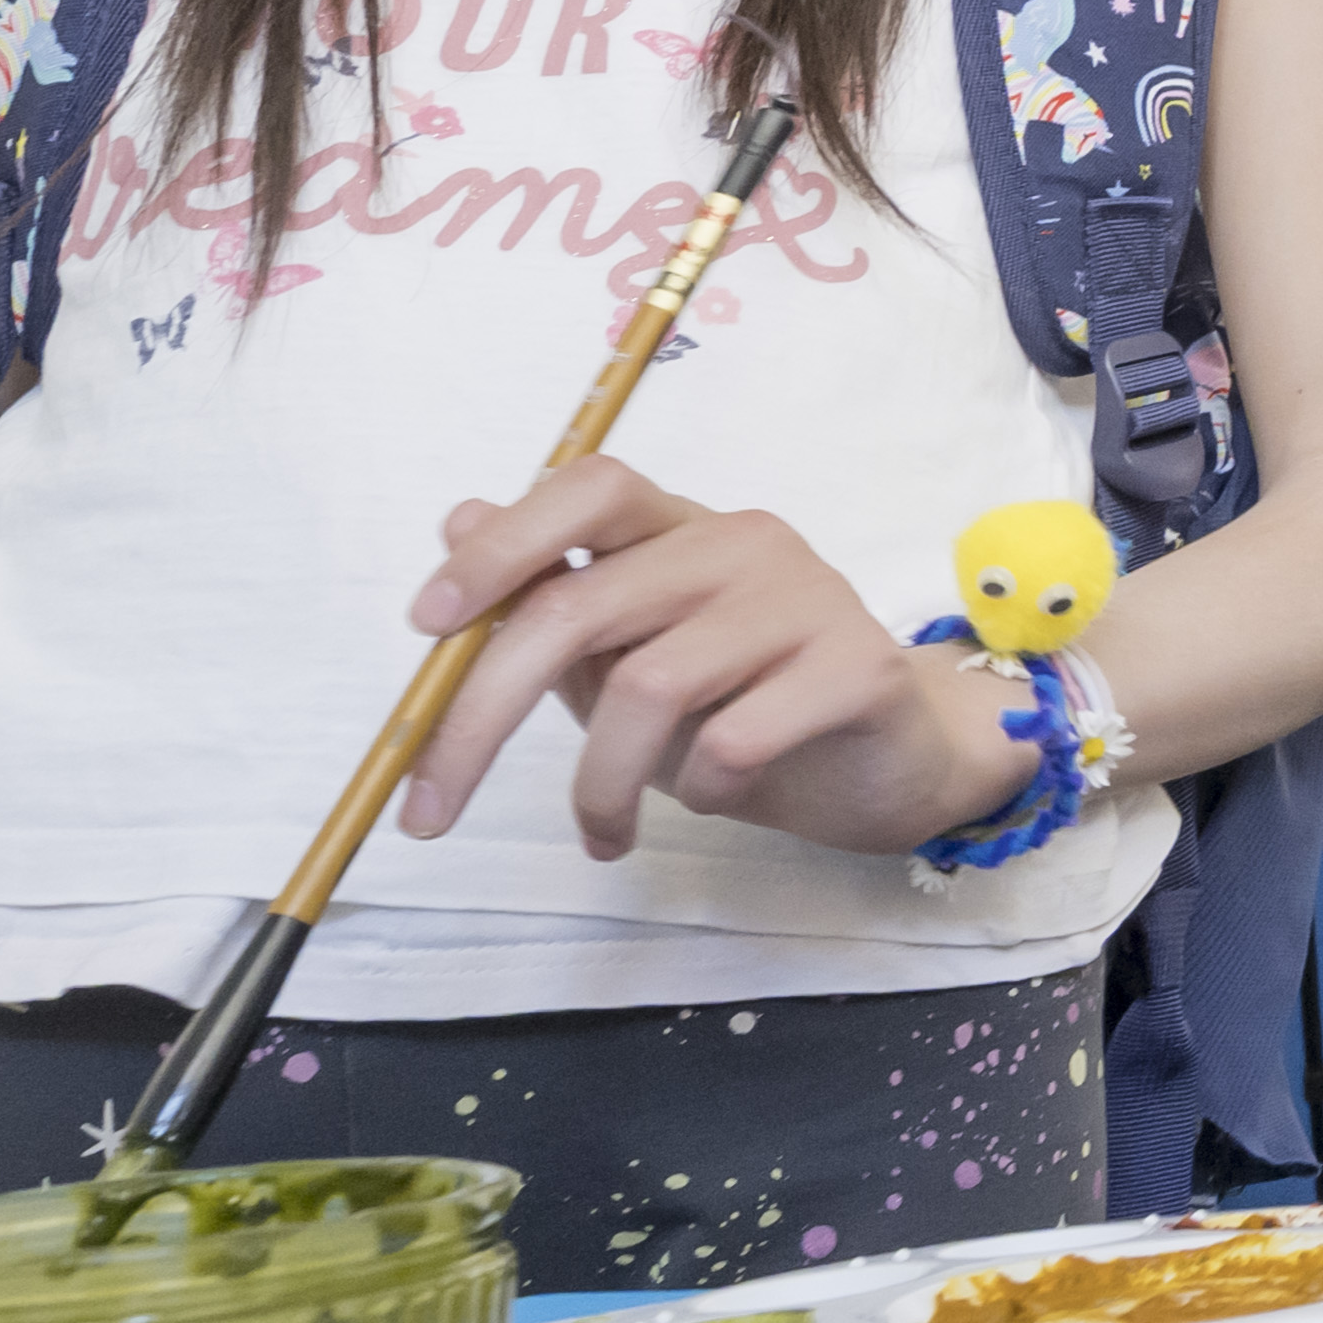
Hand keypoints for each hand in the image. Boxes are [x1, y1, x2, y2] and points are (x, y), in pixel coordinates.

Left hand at [396, 464, 1025, 863]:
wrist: (896, 760)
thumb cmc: (752, 709)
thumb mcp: (633, 662)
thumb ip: (554, 603)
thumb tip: (457, 521)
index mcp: (682, 529)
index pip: (590, 490)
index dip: (502, 544)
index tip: (427, 623)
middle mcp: (741, 543)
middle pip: (583, 606)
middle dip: (484, 713)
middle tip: (430, 807)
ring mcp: (807, 597)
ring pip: (650, 685)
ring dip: (600, 782)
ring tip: (604, 833)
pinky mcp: (859, 668)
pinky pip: (735, 738)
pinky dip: (697, 787)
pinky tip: (706, 799)